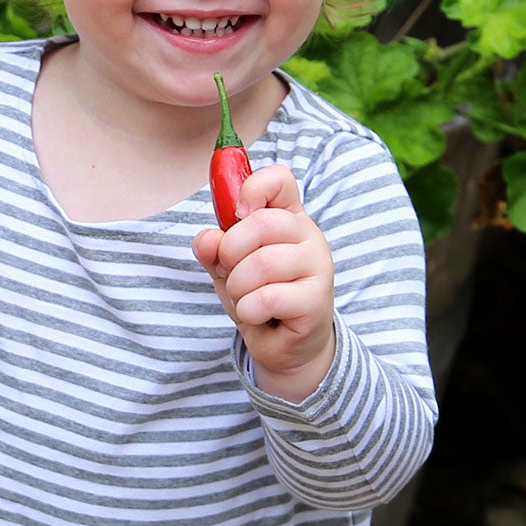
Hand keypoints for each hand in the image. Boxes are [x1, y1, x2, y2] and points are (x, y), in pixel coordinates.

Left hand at [193, 164, 335, 401]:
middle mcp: (309, 235)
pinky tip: (255, 314)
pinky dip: (248, 309)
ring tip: (243, 297)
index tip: (236, 213)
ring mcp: (319, 267)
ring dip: (238, 285)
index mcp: (287, 217)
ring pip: (264, 262)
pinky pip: (269, 297)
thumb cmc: (258, 295)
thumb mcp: (227, 267)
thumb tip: (206, 239)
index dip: (253, 188)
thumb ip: (214, 248)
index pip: (280, 180)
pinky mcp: (318, 300)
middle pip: (263, 223)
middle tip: (228, 270)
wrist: (284, 345)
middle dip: (230, 251)